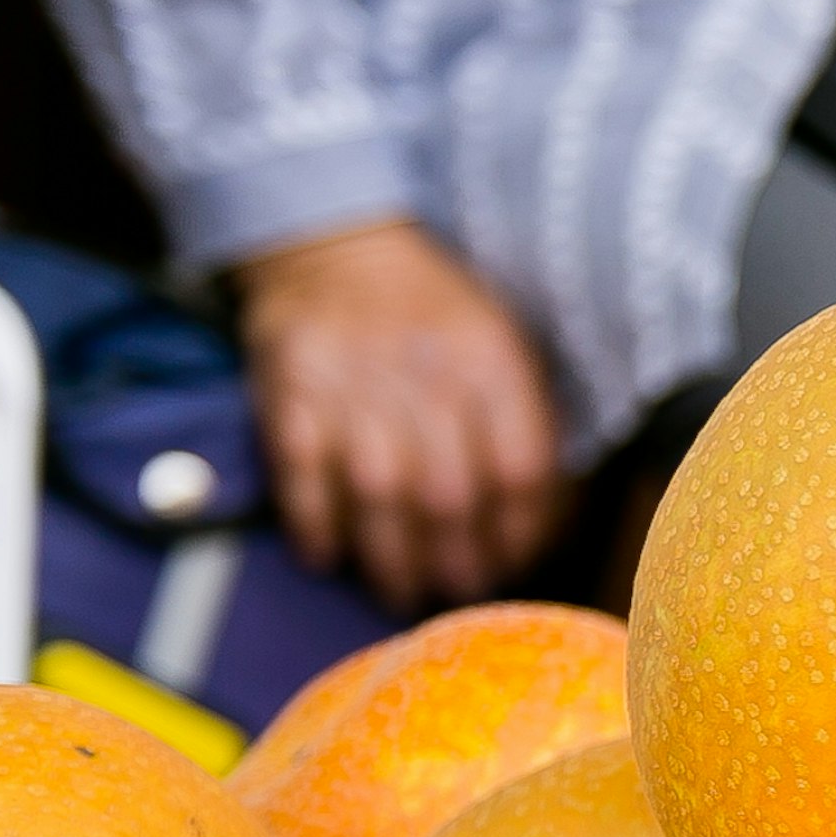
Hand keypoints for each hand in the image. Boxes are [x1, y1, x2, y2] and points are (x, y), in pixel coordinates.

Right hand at [236, 219, 563, 609]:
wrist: (336, 243)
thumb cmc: (433, 310)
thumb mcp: (502, 340)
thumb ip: (522, 415)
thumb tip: (544, 509)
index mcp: (491, 364)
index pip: (521, 468)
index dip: (524, 530)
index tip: (518, 560)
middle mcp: (425, 379)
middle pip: (451, 496)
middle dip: (459, 561)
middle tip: (461, 593)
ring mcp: (353, 390)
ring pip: (380, 498)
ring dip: (394, 560)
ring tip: (404, 592)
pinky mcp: (291, 397)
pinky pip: (304, 478)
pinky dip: (318, 526)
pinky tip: (330, 557)